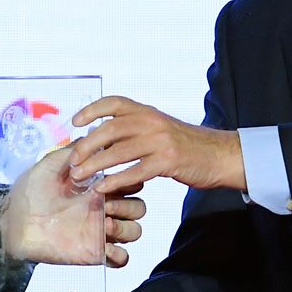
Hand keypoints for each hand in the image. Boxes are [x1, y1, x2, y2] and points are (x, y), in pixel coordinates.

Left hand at [1, 147, 145, 266]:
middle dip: (129, 205)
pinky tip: (104, 246)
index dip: (129, 181)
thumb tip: (92, 135)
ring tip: (105, 225)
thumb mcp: (50, 165)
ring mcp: (100, 232)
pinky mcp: (94, 253)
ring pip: (134, 231)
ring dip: (126, 228)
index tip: (113, 180)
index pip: (131, 184)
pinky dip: (120, 254)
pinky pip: (122, 258)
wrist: (14, 223)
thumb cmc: (29, 192)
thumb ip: (73, 151)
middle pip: (138, 208)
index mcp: (97, 187)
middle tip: (107, 205)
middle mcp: (103, 208)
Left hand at [68, 96, 245, 194]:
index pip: (114, 102)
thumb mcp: (160, 129)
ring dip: (95, 165)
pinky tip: (103, 188)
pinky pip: (135, 171)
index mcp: (148, 111)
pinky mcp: (168, 161)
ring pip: (119, 151)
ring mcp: (161, 140)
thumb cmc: (186, 146)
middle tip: (72, 160)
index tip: (75, 122)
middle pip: (111, 128)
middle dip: (87, 145)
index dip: (92, 110)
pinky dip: (116, 180)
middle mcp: (152, 121)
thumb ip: (135, 130)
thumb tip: (102, 138)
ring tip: (80, 176)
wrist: (219, 155)